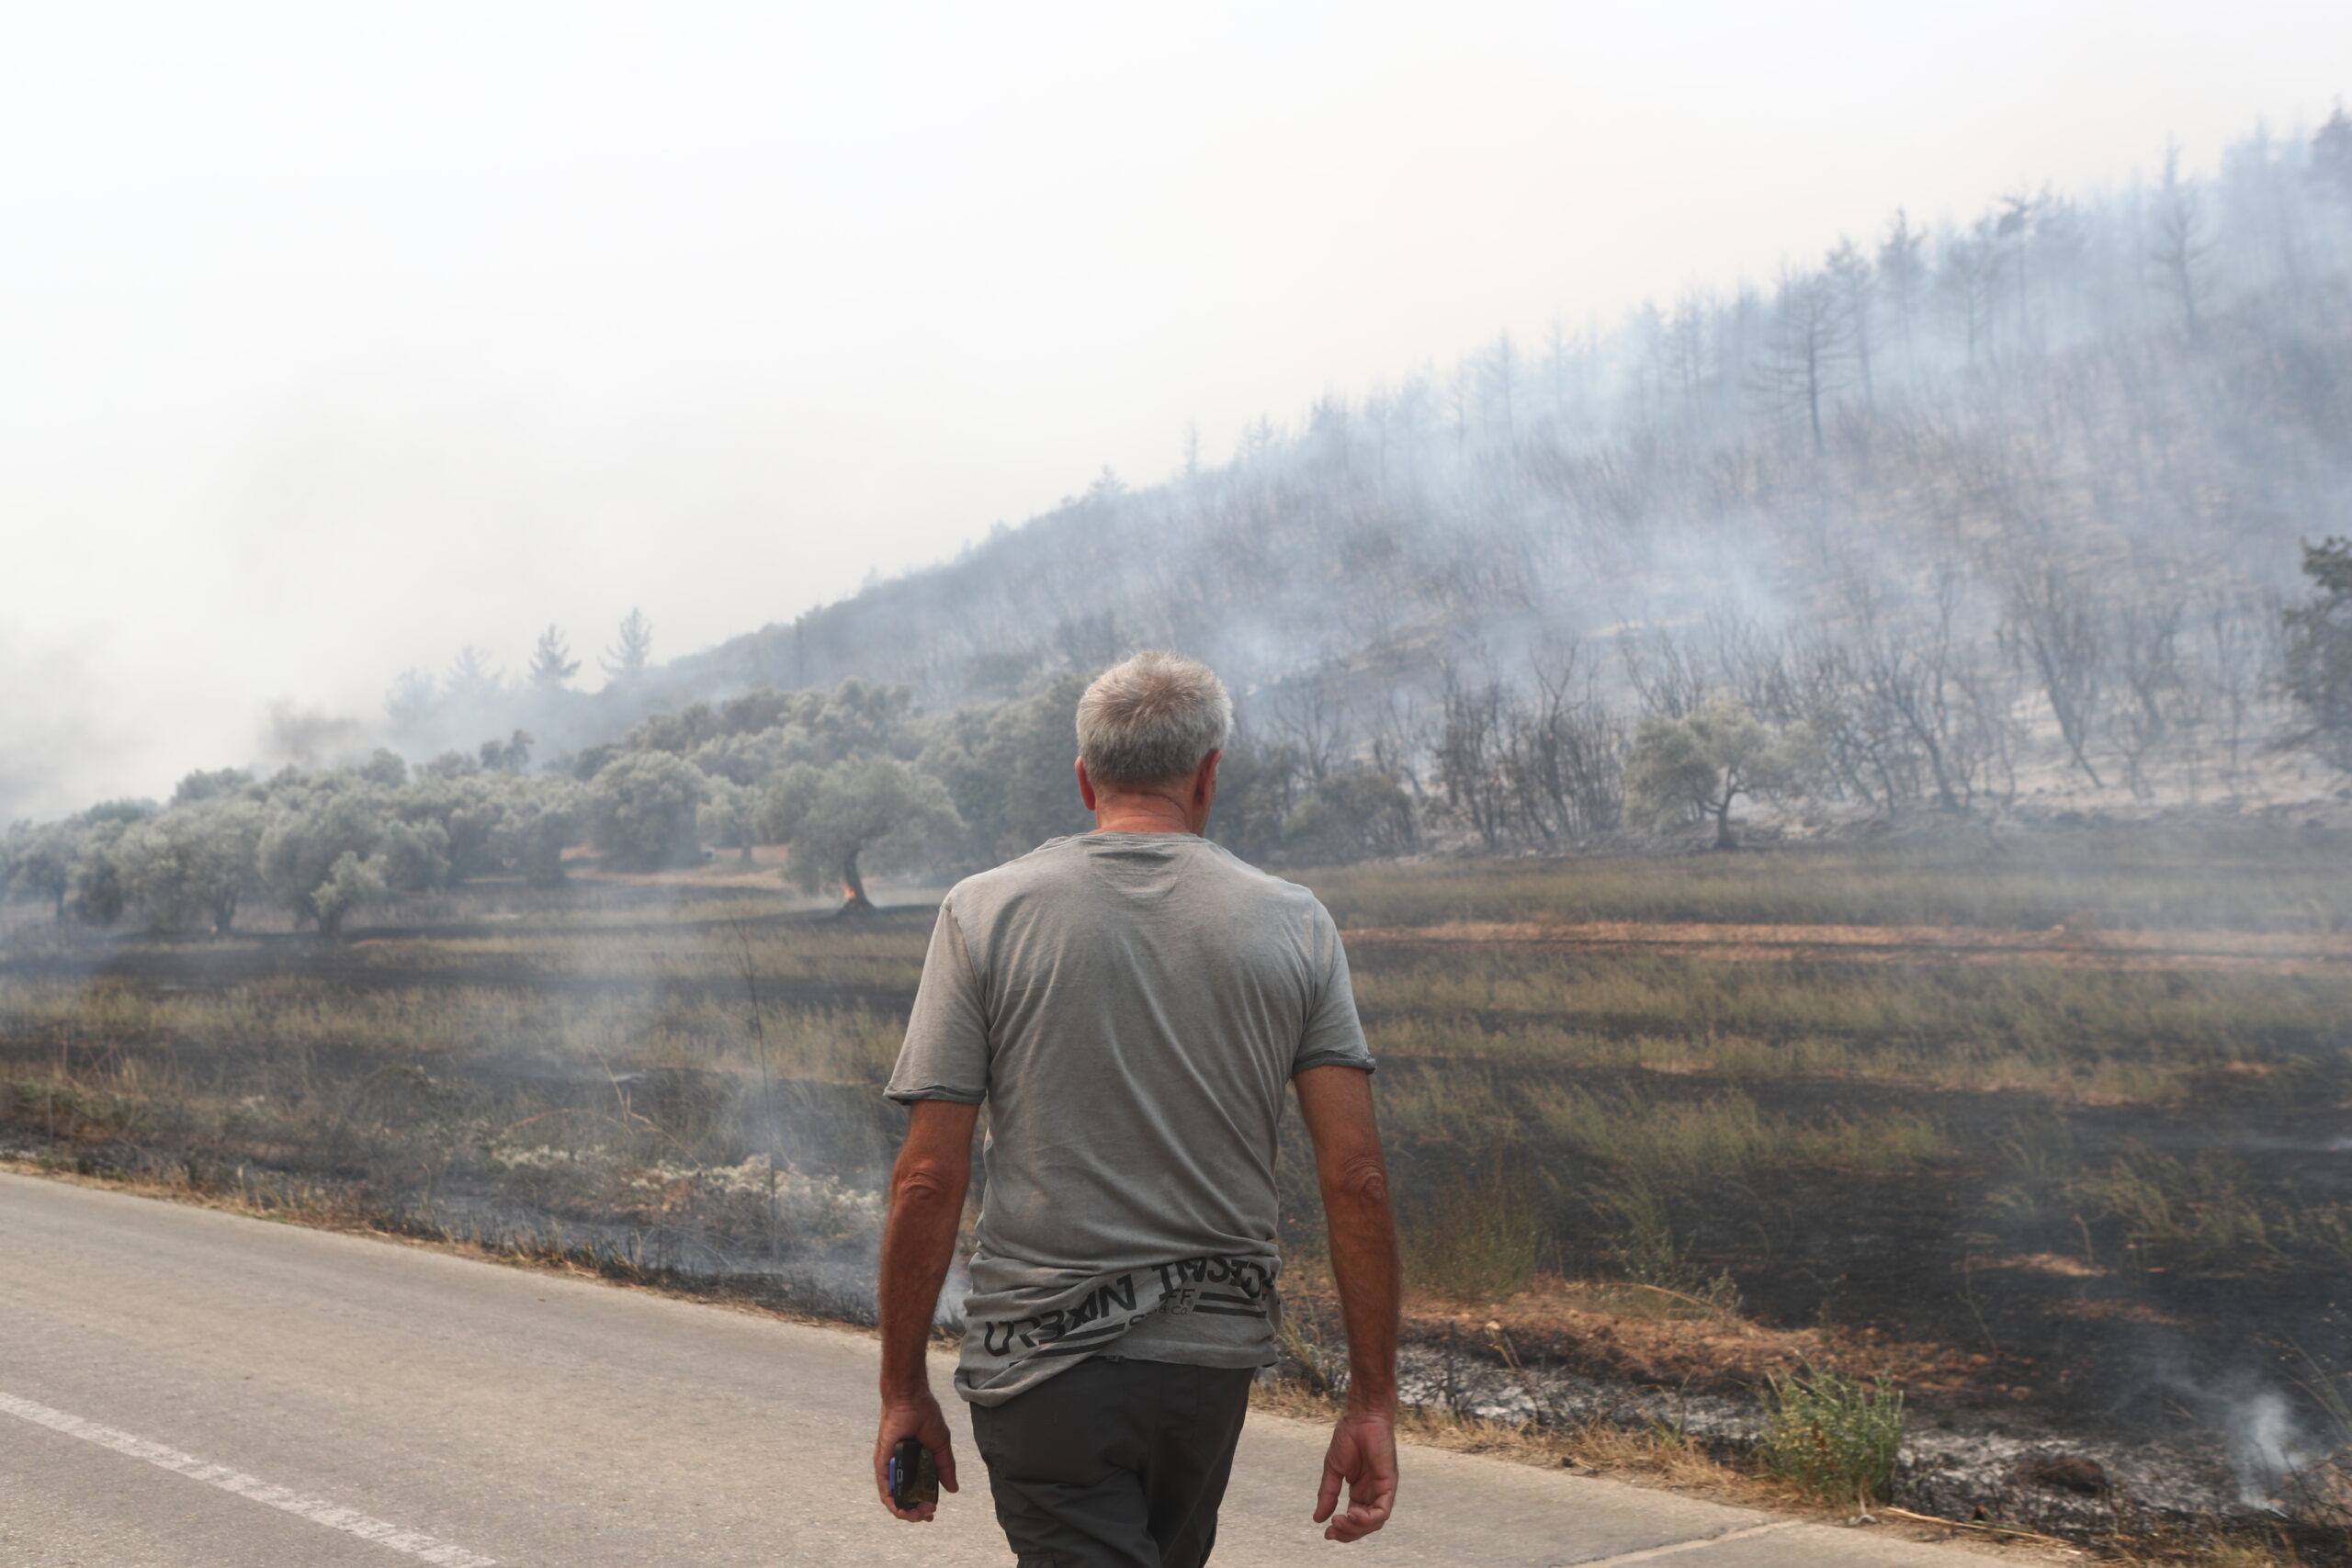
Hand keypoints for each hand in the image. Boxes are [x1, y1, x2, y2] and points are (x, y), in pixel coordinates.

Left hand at [872, 1391, 960, 1521]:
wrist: (912, 1400)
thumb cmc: (925, 1417)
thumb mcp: (940, 1446)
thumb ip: (945, 1467)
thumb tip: (953, 1489)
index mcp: (915, 1463)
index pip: (917, 1490)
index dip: (923, 1504)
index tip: (933, 1511)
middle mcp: (901, 1467)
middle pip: (905, 1497)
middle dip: (916, 1512)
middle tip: (929, 1513)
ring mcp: (890, 1466)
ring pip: (893, 1497)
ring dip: (905, 1511)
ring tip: (918, 1514)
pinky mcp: (882, 1462)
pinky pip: (884, 1487)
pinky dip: (892, 1501)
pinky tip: (901, 1509)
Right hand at [1313, 1407, 1396, 1541]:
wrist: (1361, 1417)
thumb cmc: (1349, 1437)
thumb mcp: (1333, 1470)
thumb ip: (1327, 1494)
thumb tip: (1318, 1519)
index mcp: (1360, 1491)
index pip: (1354, 1518)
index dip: (1342, 1529)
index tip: (1325, 1532)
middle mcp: (1373, 1493)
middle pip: (1365, 1525)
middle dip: (1348, 1533)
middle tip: (1331, 1531)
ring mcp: (1382, 1489)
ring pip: (1375, 1522)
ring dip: (1356, 1527)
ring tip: (1340, 1520)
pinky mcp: (1389, 1484)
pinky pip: (1383, 1511)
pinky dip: (1368, 1518)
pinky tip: (1352, 1513)